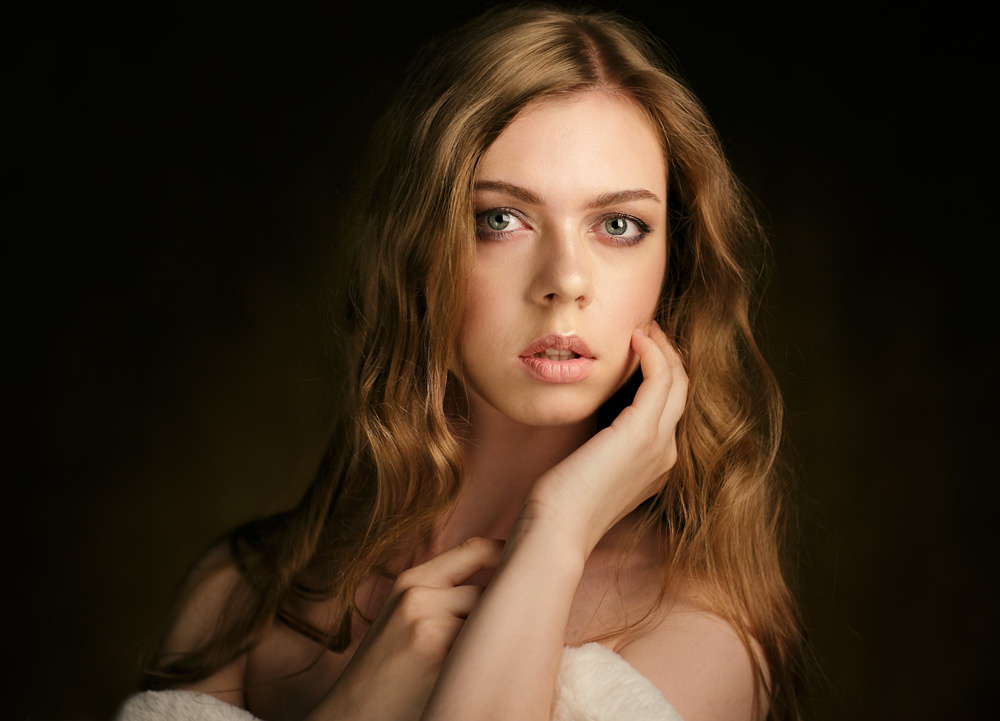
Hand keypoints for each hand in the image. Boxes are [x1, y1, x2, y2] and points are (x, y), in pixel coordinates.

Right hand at [306, 538, 503, 720]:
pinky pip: (487, 648)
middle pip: (492, 587)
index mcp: (409, 582)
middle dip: (508, 609)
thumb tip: (500, 584)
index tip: (528, 570)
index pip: (475, 549)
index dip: (507, 557)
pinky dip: (492, 660)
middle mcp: (418, 595)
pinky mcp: (439, 655)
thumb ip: (439, 595)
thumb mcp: (400, 618)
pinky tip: (482, 675)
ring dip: (499, 638)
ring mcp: (429, 624)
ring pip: (493, 618)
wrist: (350, 716)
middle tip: (518, 629)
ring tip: (490, 660)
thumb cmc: (382, 673)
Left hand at [523, 321, 687, 554]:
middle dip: (668, 355)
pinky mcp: (642, 433)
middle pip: (680, 391)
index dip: (661, 374)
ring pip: (677, 381)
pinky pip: (660, 379)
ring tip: (643, 327)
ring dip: (663, 348)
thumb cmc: (561, 501)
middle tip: (647, 329)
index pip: (669, 409)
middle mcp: (667, 454)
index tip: (641, 348)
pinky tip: (636, 338)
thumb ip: (602, 444)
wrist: (557, 527)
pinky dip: (653, 353)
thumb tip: (594, 422)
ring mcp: (659, 444)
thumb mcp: (590, 466)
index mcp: (656, 464)